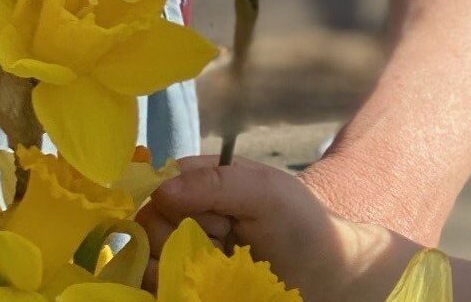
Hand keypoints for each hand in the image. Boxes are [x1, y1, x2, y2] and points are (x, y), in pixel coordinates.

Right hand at [140, 157, 408, 301]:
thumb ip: (218, 183)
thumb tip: (161, 190)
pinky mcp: (184, 284)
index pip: (158, 186)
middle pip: (147, 226)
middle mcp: (184, 215)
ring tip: (224, 265)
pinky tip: (209, 285)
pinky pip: (155, 288)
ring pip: (145, 261)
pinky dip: (174, 289)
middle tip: (229, 240)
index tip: (218, 217)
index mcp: (201, 182)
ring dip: (184, 266)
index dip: (179, 204)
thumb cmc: (301, 223)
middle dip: (186, 237)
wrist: (325, 272)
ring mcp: (182, 253)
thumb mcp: (267, 192)